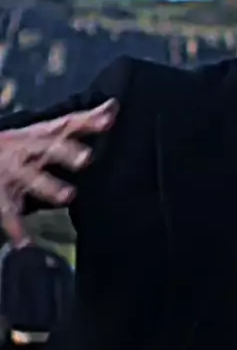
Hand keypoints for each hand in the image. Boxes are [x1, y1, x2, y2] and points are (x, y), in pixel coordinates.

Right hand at [0, 98, 118, 245]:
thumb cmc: (24, 145)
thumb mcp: (49, 131)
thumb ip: (82, 122)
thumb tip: (113, 106)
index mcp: (41, 135)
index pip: (68, 125)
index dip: (88, 121)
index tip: (109, 118)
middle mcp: (27, 150)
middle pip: (47, 147)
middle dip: (65, 151)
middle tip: (86, 159)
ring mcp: (12, 172)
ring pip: (31, 178)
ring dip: (48, 186)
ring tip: (68, 196)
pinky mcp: (2, 195)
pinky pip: (9, 212)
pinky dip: (16, 229)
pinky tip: (26, 243)